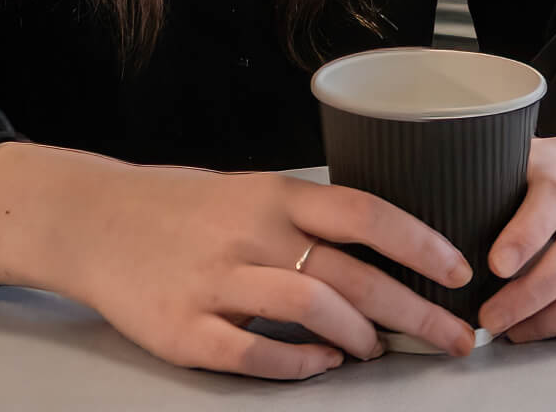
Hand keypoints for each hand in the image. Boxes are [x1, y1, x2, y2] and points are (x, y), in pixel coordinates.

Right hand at [0, 142, 478, 378]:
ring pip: (311, 310)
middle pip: (351, 273)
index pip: (364, 212)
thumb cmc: (183, 206)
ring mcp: (216, 282)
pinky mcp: (185, 329)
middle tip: (454, 336)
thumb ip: (305, 218)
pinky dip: (299, 364)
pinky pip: (255, 355)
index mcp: (272, 193)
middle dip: (414, 310)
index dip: (420, 242)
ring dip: (359, 338)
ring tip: (377, 351)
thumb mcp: (248, 191)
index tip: (459, 270)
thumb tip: (383, 250)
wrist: (95, 219)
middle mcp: (250, 232)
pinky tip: (320, 364)